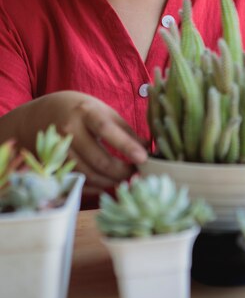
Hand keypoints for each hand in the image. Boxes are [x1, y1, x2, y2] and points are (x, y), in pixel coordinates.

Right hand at [5, 91, 147, 195]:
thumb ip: (125, 130)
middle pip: (99, 159)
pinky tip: (107, 183)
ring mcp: (59, 150)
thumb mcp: (103, 111)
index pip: (107, 130)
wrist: (42, 114)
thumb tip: (149, 149)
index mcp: (86, 112)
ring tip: (125, 179)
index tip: (144, 157)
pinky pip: (79, 182)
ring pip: (89, 175)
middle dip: (122, 171)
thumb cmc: (81, 111)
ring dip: (111, 181)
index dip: (126, 145)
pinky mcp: (54, 166)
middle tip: (137, 174)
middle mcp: (69, 131)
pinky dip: (96, 186)